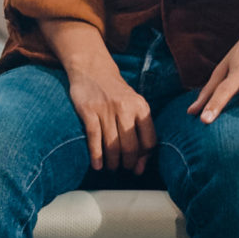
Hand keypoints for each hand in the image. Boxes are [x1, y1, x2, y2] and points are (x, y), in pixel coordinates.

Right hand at [67, 57, 157, 172]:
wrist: (93, 68)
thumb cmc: (116, 93)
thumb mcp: (134, 105)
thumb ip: (141, 132)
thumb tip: (141, 166)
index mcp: (141, 107)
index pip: (149, 141)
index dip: (144, 158)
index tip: (138, 165)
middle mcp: (126, 107)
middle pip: (131, 147)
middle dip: (128, 163)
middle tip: (123, 168)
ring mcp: (106, 109)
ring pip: (112, 145)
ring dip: (112, 163)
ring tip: (111, 167)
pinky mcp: (89, 110)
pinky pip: (94, 138)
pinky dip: (96, 155)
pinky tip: (97, 165)